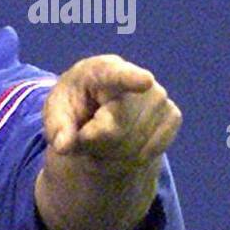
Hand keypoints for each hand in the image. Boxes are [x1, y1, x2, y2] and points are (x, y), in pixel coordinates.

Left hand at [42, 55, 181, 170]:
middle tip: (84, 134)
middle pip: (116, 129)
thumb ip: (57, 129)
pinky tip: (121, 144)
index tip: (144, 81)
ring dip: (110, 154)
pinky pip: (149, 152)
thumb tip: (63, 146)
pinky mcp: (173, 116)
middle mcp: (137, 78)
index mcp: (101, 70)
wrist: (97, 108)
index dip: (131, 79)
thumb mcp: (56, 114)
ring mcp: (159, 97)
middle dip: (94, 143)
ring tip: (101, 137)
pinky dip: (130, 159)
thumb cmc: (73, 106)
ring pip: (133, 146)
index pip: (116, 75)